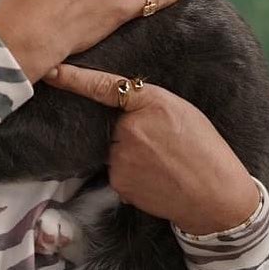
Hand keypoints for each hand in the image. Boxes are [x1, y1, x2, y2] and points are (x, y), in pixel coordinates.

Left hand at [44, 65, 261, 234]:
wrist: (218, 198)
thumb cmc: (205, 149)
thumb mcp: (180, 110)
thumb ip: (147, 103)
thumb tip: (122, 106)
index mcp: (148, 102)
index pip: (104, 86)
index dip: (73, 78)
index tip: (50, 71)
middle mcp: (129, 127)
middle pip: (115, 125)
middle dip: (131, 132)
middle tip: (164, 146)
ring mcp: (121, 156)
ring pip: (116, 150)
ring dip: (132, 155)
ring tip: (163, 164)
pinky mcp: (119, 181)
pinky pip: (118, 172)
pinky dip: (133, 175)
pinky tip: (156, 179)